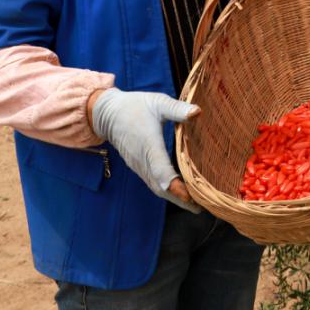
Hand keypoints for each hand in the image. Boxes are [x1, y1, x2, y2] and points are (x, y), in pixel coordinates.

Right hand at [89, 88, 201, 212]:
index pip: (161, 169)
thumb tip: (198, 112)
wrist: (107, 113)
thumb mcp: (158, 102)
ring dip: (175, 198)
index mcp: (149, 144)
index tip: (190, 197)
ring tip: (196, 204)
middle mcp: (142, 160)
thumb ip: (177, 109)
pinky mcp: (138, 167)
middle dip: (180, 199)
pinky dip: (167, 191)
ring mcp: (139, 166)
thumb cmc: (136, 106)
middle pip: (161, 186)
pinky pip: (153, 183)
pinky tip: (181, 194)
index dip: (175, 185)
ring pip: (157, 188)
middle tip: (202, 206)